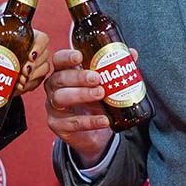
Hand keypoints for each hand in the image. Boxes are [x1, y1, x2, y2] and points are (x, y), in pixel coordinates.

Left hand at [0, 30, 51, 96]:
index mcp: (28, 37)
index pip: (42, 39)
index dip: (39, 47)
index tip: (30, 56)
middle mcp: (36, 51)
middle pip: (44, 56)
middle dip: (35, 66)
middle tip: (23, 73)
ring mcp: (37, 65)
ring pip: (43, 70)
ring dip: (32, 77)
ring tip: (20, 82)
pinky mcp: (35, 78)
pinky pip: (37, 82)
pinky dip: (29, 86)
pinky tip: (20, 87)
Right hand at [44, 49, 114, 166]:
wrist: (93, 132)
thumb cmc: (94, 101)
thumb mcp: (104, 84)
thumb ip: (115, 68)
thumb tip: (132, 53)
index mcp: (63, 72)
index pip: (59, 60)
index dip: (66, 57)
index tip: (80, 56)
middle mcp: (54, 88)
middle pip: (60, 78)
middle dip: (78, 77)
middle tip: (97, 78)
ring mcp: (53, 107)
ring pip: (61, 98)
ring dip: (81, 95)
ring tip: (101, 95)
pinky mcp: (58, 125)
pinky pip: (72, 122)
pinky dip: (90, 121)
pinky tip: (104, 120)